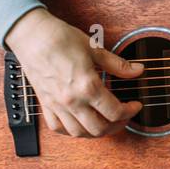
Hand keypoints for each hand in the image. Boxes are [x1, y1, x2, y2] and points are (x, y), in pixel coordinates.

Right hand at [3, 8, 144, 137]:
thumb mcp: (95, 49)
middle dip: (117, 125)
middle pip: (99, 129)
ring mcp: (57, 104)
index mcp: (87, 86)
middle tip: (124, 116)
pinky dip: (71, 131)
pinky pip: (58, 128)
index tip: (135, 106)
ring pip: (79, 133)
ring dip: (96, 132)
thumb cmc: (59, 38)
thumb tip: (137, 70)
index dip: (130, 111)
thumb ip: (118, 65)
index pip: (115, 112)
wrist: (31, 35)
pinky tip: (80, 124)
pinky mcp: (45, 104)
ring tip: (105, 122)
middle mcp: (72, 100)